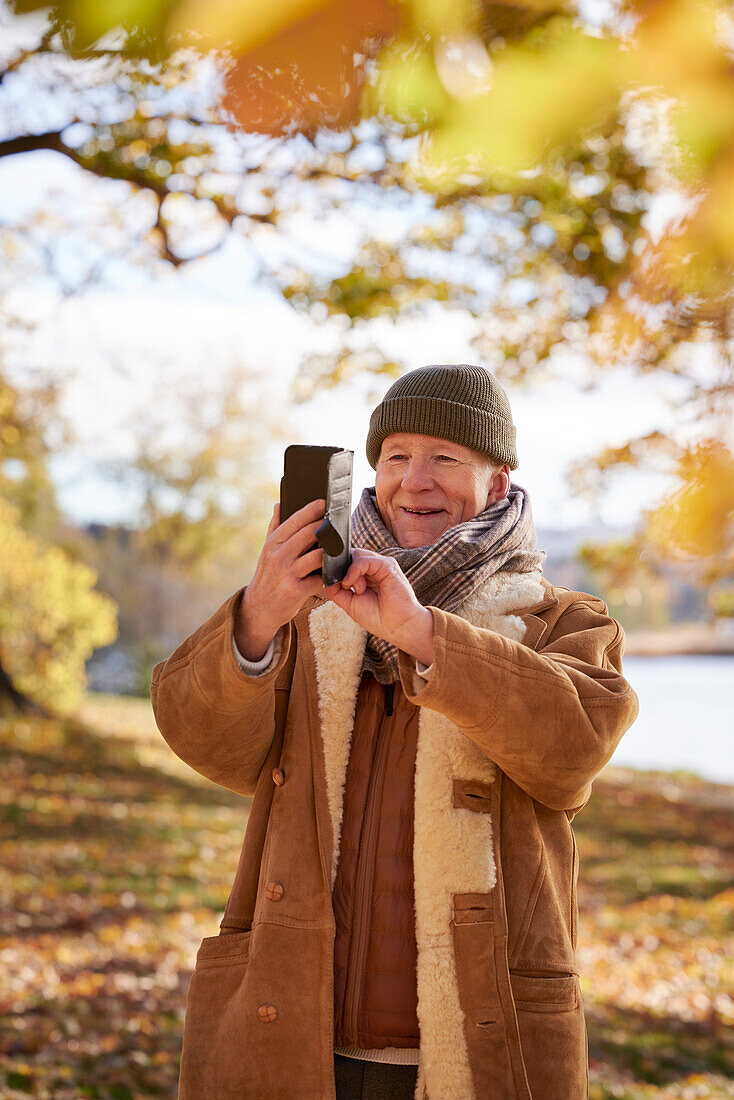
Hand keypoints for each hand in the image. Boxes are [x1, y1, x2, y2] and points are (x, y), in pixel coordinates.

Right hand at [237, 499, 326, 657]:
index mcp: (273, 543)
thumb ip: (274, 527)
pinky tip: (336, 570)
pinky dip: (329, 574)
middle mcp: (279, 556)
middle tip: (338, 521)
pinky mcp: (296, 590)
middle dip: (326, 526)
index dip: (311, 510)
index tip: (324, 502)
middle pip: (308, 534)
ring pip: (317, 555)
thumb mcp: (267, 551)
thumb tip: (279, 504)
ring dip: (331, 551)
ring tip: (341, 546)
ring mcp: (288, 573)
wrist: (259, 608)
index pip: (294, 520)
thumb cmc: (268, 576)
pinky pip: (320, 578)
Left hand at [323, 548, 433, 663]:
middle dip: (341, 569)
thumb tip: (327, 577)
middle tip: (343, 586)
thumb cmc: (378, 617)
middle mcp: (373, 568)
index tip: (330, 578)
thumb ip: (336, 590)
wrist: (397, 626)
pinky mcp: (387, 565)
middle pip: (349, 555)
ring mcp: (380, 565)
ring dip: (349, 572)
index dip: (336, 567)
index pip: (346, 560)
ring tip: (354, 589)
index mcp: (365, 575)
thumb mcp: (349, 603)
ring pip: (355, 554)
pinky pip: (365, 560)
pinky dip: (355, 571)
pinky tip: (356, 586)